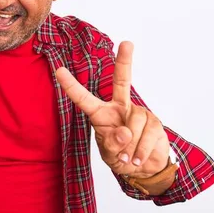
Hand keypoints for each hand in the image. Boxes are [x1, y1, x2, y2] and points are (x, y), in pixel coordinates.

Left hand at [56, 41, 168, 177]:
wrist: (145, 169)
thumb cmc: (121, 157)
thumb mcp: (110, 155)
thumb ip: (112, 144)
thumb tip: (125, 132)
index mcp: (101, 113)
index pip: (83, 98)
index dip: (71, 86)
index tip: (58, 70)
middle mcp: (120, 107)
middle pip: (122, 81)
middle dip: (125, 61)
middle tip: (127, 43)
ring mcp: (139, 113)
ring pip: (134, 126)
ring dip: (131, 148)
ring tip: (129, 157)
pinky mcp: (154, 123)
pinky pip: (147, 136)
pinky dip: (141, 152)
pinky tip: (138, 159)